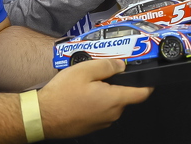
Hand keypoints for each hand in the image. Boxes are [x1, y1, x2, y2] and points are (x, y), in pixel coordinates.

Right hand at [38, 59, 152, 138]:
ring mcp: (101, 122)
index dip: (148, 84)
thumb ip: (108, 65)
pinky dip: (95, 102)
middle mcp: (111, 114)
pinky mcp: (91, 126)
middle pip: (124, 96)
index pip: (141, 94)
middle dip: (117, 84)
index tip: (149, 77)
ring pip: (111, 103)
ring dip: (105, 93)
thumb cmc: (62, 94)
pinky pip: (100, 111)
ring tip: (87, 84)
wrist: (41, 116)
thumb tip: (121, 64)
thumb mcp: (85, 70)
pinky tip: (81, 95)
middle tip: (101, 73)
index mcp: (114, 100)